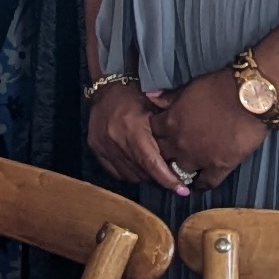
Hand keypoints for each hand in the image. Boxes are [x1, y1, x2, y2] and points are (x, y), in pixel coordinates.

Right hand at [86, 79, 188, 199]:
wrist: (107, 88)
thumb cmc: (137, 96)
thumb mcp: (155, 109)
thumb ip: (166, 133)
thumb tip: (183, 158)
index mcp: (134, 130)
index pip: (152, 163)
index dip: (167, 179)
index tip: (182, 191)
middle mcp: (116, 140)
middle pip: (142, 172)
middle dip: (158, 177)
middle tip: (171, 176)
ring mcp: (103, 146)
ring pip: (129, 175)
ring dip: (143, 176)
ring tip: (153, 170)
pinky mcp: (95, 148)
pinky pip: (115, 172)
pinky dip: (128, 173)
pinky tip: (136, 167)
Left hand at [154, 70, 277, 189]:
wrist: (251, 98)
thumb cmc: (221, 86)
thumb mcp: (190, 87)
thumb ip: (169, 97)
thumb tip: (149, 96)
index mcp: (170, 121)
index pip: (152, 130)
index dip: (156, 130)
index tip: (162, 130)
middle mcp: (179, 143)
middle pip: (162, 153)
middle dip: (165, 150)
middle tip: (172, 148)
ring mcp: (198, 158)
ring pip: (180, 170)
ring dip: (181, 168)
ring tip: (184, 165)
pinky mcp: (219, 167)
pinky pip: (206, 182)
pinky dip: (202, 183)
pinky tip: (200, 182)